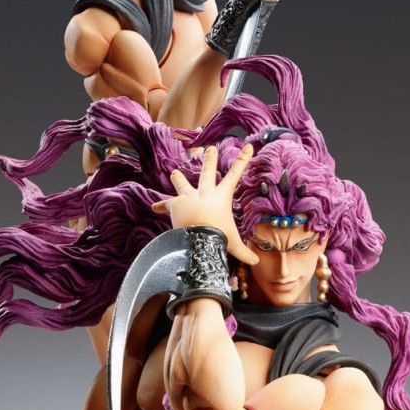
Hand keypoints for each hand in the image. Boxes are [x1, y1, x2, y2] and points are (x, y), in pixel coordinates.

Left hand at [151, 144, 258, 265]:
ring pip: (182, 183)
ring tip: (173, 172)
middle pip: (207, 171)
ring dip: (178, 178)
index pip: (236, 174)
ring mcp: (189, 196)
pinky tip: (153, 207)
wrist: (197, 237)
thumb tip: (256, 263)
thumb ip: (244, 253)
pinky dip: (160, 206)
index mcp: (221, 197)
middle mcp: (205, 192)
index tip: (248, 146)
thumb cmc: (217, 238)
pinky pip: (166, 204)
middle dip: (209, 159)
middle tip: (210, 148)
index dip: (243, 159)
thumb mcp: (233, 244)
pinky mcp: (175, 204)